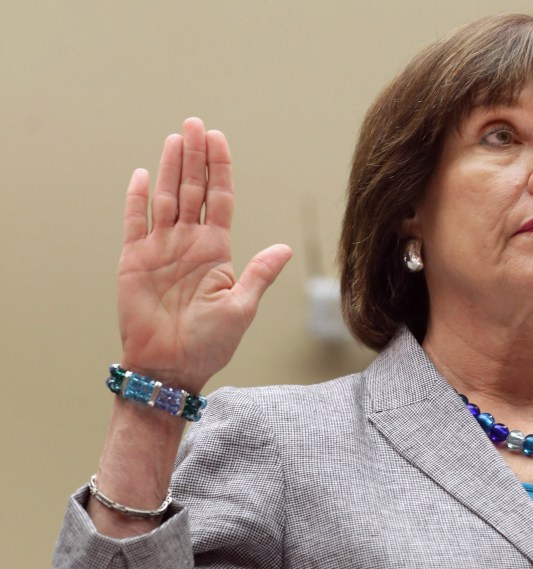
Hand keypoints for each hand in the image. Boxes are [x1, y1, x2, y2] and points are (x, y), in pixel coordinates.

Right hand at [117, 117, 291, 392]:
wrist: (170, 369)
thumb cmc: (209, 344)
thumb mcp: (242, 308)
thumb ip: (259, 274)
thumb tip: (285, 248)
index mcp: (216, 251)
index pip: (219, 200)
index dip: (219, 169)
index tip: (219, 139)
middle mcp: (188, 244)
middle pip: (193, 190)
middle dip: (195, 156)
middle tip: (195, 123)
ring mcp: (160, 249)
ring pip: (167, 198)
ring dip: (171, 168)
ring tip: (176, 137)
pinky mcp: (134, 261)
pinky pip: (135, 223)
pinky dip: (139, 199)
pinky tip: (145, 174)